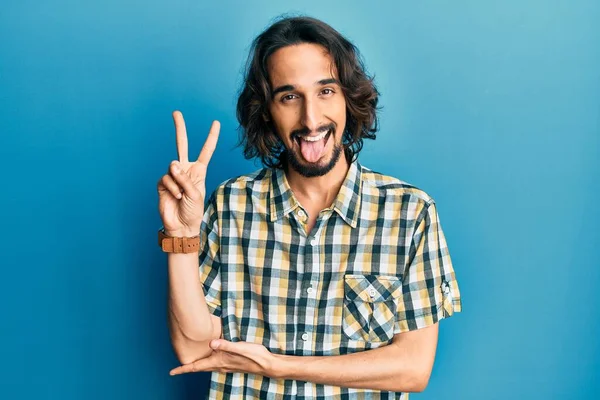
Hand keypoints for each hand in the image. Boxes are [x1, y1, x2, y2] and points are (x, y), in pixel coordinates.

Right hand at [157, 111, 219, 235]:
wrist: (181, 226)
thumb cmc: (193, 211)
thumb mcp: (195, 194)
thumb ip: (185, 178)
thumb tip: (172, 163)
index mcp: (199, 171)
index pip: (206, 151)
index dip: (211, 137)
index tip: (215, 122)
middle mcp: (186, 170)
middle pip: (181, 145)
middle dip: (179, 129)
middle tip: (176, 112)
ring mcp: (173, 175)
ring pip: (173, 167)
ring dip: (179, 182)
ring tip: (182, 195)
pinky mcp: (162, 183)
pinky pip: (166, 178)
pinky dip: (172, 188)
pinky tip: (175, 197)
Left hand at [169, 339, 277, 377]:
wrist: (267, 364)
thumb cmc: (254, 356)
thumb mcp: (240, 347)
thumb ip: (225, 345)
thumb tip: (211, 343)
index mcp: (219, 361)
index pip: (197, 367)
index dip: (183, 369)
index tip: (172, 372)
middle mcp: (220, 365)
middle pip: (199, 368)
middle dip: (187, 368)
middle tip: (176, 368)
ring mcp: (226, 365)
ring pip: (207, 366)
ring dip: (197, 365)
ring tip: (189, 361)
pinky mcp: (231, 363)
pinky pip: (214, 363)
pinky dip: (207, 361)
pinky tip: (210, 355)